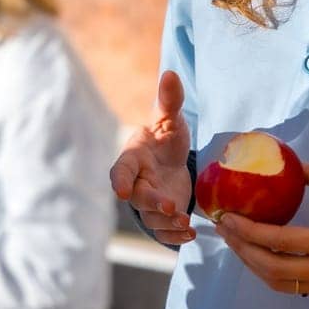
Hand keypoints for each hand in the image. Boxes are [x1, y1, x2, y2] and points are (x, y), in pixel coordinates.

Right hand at [110, 71, 195, 245]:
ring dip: (167, 223)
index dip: (119, 180)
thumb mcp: (170, 119)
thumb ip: (169, 100)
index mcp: (133, 158)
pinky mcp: (161, 217)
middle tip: (170, 207)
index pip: (120, 169)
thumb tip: (171, 73)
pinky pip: (162, 231)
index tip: (119, 191)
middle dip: (152, 204)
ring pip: (151, 218)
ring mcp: (148, 202)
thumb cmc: (165, 138)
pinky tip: (190, 234)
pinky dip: (174, 236)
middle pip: (138, 197)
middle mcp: (136, 183)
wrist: (171, 160)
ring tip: (187, 223)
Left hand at [213, 162, 308, 296]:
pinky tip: (261, 255)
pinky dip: (271, 274)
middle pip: (272, 269)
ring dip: (253, 265)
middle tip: (224, 230)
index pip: (281, 242)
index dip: (249, 231)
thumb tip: (293, 167)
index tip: (228, 217)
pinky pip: (294, 288)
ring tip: (236, 243)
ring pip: (280, 283)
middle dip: (242, 250)